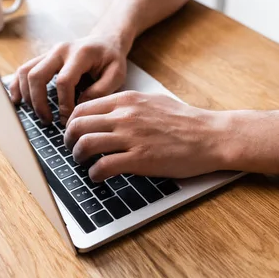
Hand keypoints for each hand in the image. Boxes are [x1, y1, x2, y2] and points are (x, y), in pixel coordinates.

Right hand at [10, 36, 126, 123]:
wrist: (105, 41)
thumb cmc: (111, 59)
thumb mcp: (116, 74)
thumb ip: (101, 91)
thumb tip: (78, 107)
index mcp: (80, 53)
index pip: (64, 81)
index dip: (64, 103)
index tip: (68, 119)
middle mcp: (60, 50)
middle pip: (37, 75)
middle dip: (39, 102)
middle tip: (48, 121)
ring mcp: (49, 53)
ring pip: (26, 72)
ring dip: (27, 96)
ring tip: (39, 114)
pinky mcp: (42, 58)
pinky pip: (23, 70)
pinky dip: (17, 86)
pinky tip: (18, 101)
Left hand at [64, 91, 229, 181]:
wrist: (210, 136)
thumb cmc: (185, 120)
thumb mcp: (152, 101)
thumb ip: (127, 105)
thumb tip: (107, 113)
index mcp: (126, 100)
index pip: (83, 108)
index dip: (72, 122)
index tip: (73, 133)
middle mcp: (124, 116)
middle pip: (78, 125)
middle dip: (68, 140)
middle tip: (72, 149)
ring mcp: (131, 137)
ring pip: (85, 144)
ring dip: (78, 157)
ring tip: (83, 163)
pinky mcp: (139, 159)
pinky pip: (103, 166)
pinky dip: (95, 174)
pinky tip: (99, 176)